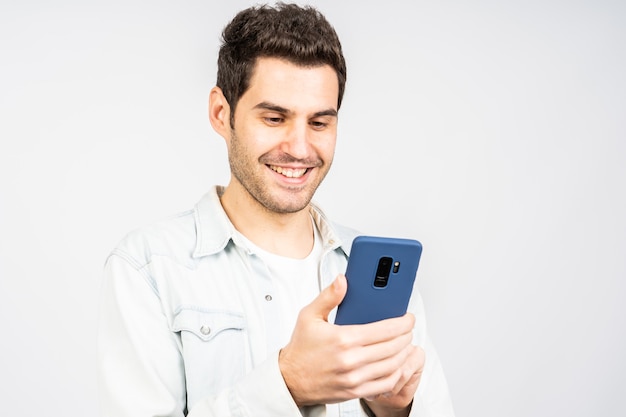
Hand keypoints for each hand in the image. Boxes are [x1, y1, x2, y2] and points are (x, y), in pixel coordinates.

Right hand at [278, 274, 419, 407]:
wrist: (290, 379)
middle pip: (394, 347)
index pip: (385, 329)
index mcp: (343, 339)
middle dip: (407, 336)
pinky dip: (397, 373)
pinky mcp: (356, 391)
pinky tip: (397, 363)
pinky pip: (386, 384)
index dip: (403, 323)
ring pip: (393, 365)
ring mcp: (355, 378)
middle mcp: (351, 360)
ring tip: (405, 344)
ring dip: (405, 353)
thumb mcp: (310, 316)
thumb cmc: (301, 348)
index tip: (408, 318)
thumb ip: (329, 296)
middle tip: (408, 329)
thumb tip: (342, 280)